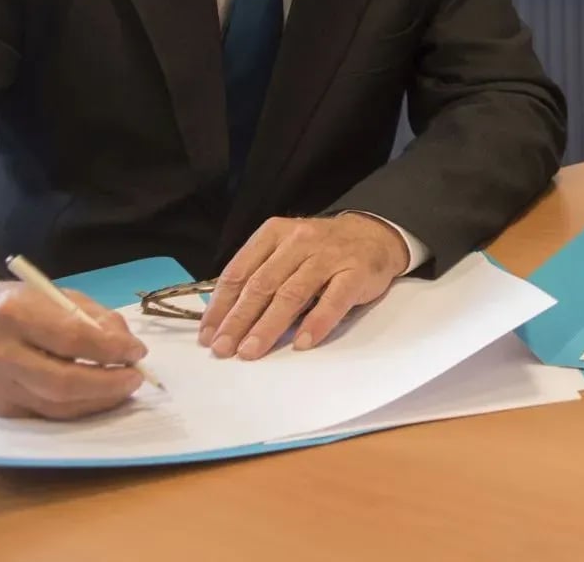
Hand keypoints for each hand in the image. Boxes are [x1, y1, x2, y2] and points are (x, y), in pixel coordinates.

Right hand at [0, 282, 147, 418]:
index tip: (138, 352)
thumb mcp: (55, 295)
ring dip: (97, 401)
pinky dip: (77, 408)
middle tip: (136, 378)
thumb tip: (128, 348)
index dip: (111, 350)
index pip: (72, 339)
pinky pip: (44, 413)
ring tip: (123, 390)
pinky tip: (96, 397)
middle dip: (108, 384)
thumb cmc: (16, 303)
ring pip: (55, 406)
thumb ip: (95, 318)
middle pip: (63, 382)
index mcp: (14, 314)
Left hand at [200, 212, 409, 359]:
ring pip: (292, 293)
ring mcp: (329, 255)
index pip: (239, 271)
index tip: (208, 335)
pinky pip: (333, 300)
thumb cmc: (321, 250)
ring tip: (251, 350)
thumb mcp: (286, 250)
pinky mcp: (357, 271)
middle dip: (239, 320)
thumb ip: (260, 275)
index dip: (221, 305)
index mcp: (274, 233)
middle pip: (263, 284)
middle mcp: (300, 240)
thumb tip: (224, 318)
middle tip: (223, 349)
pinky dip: (316, 322)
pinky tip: (301, 342)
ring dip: (269, 325)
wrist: (375, 236)